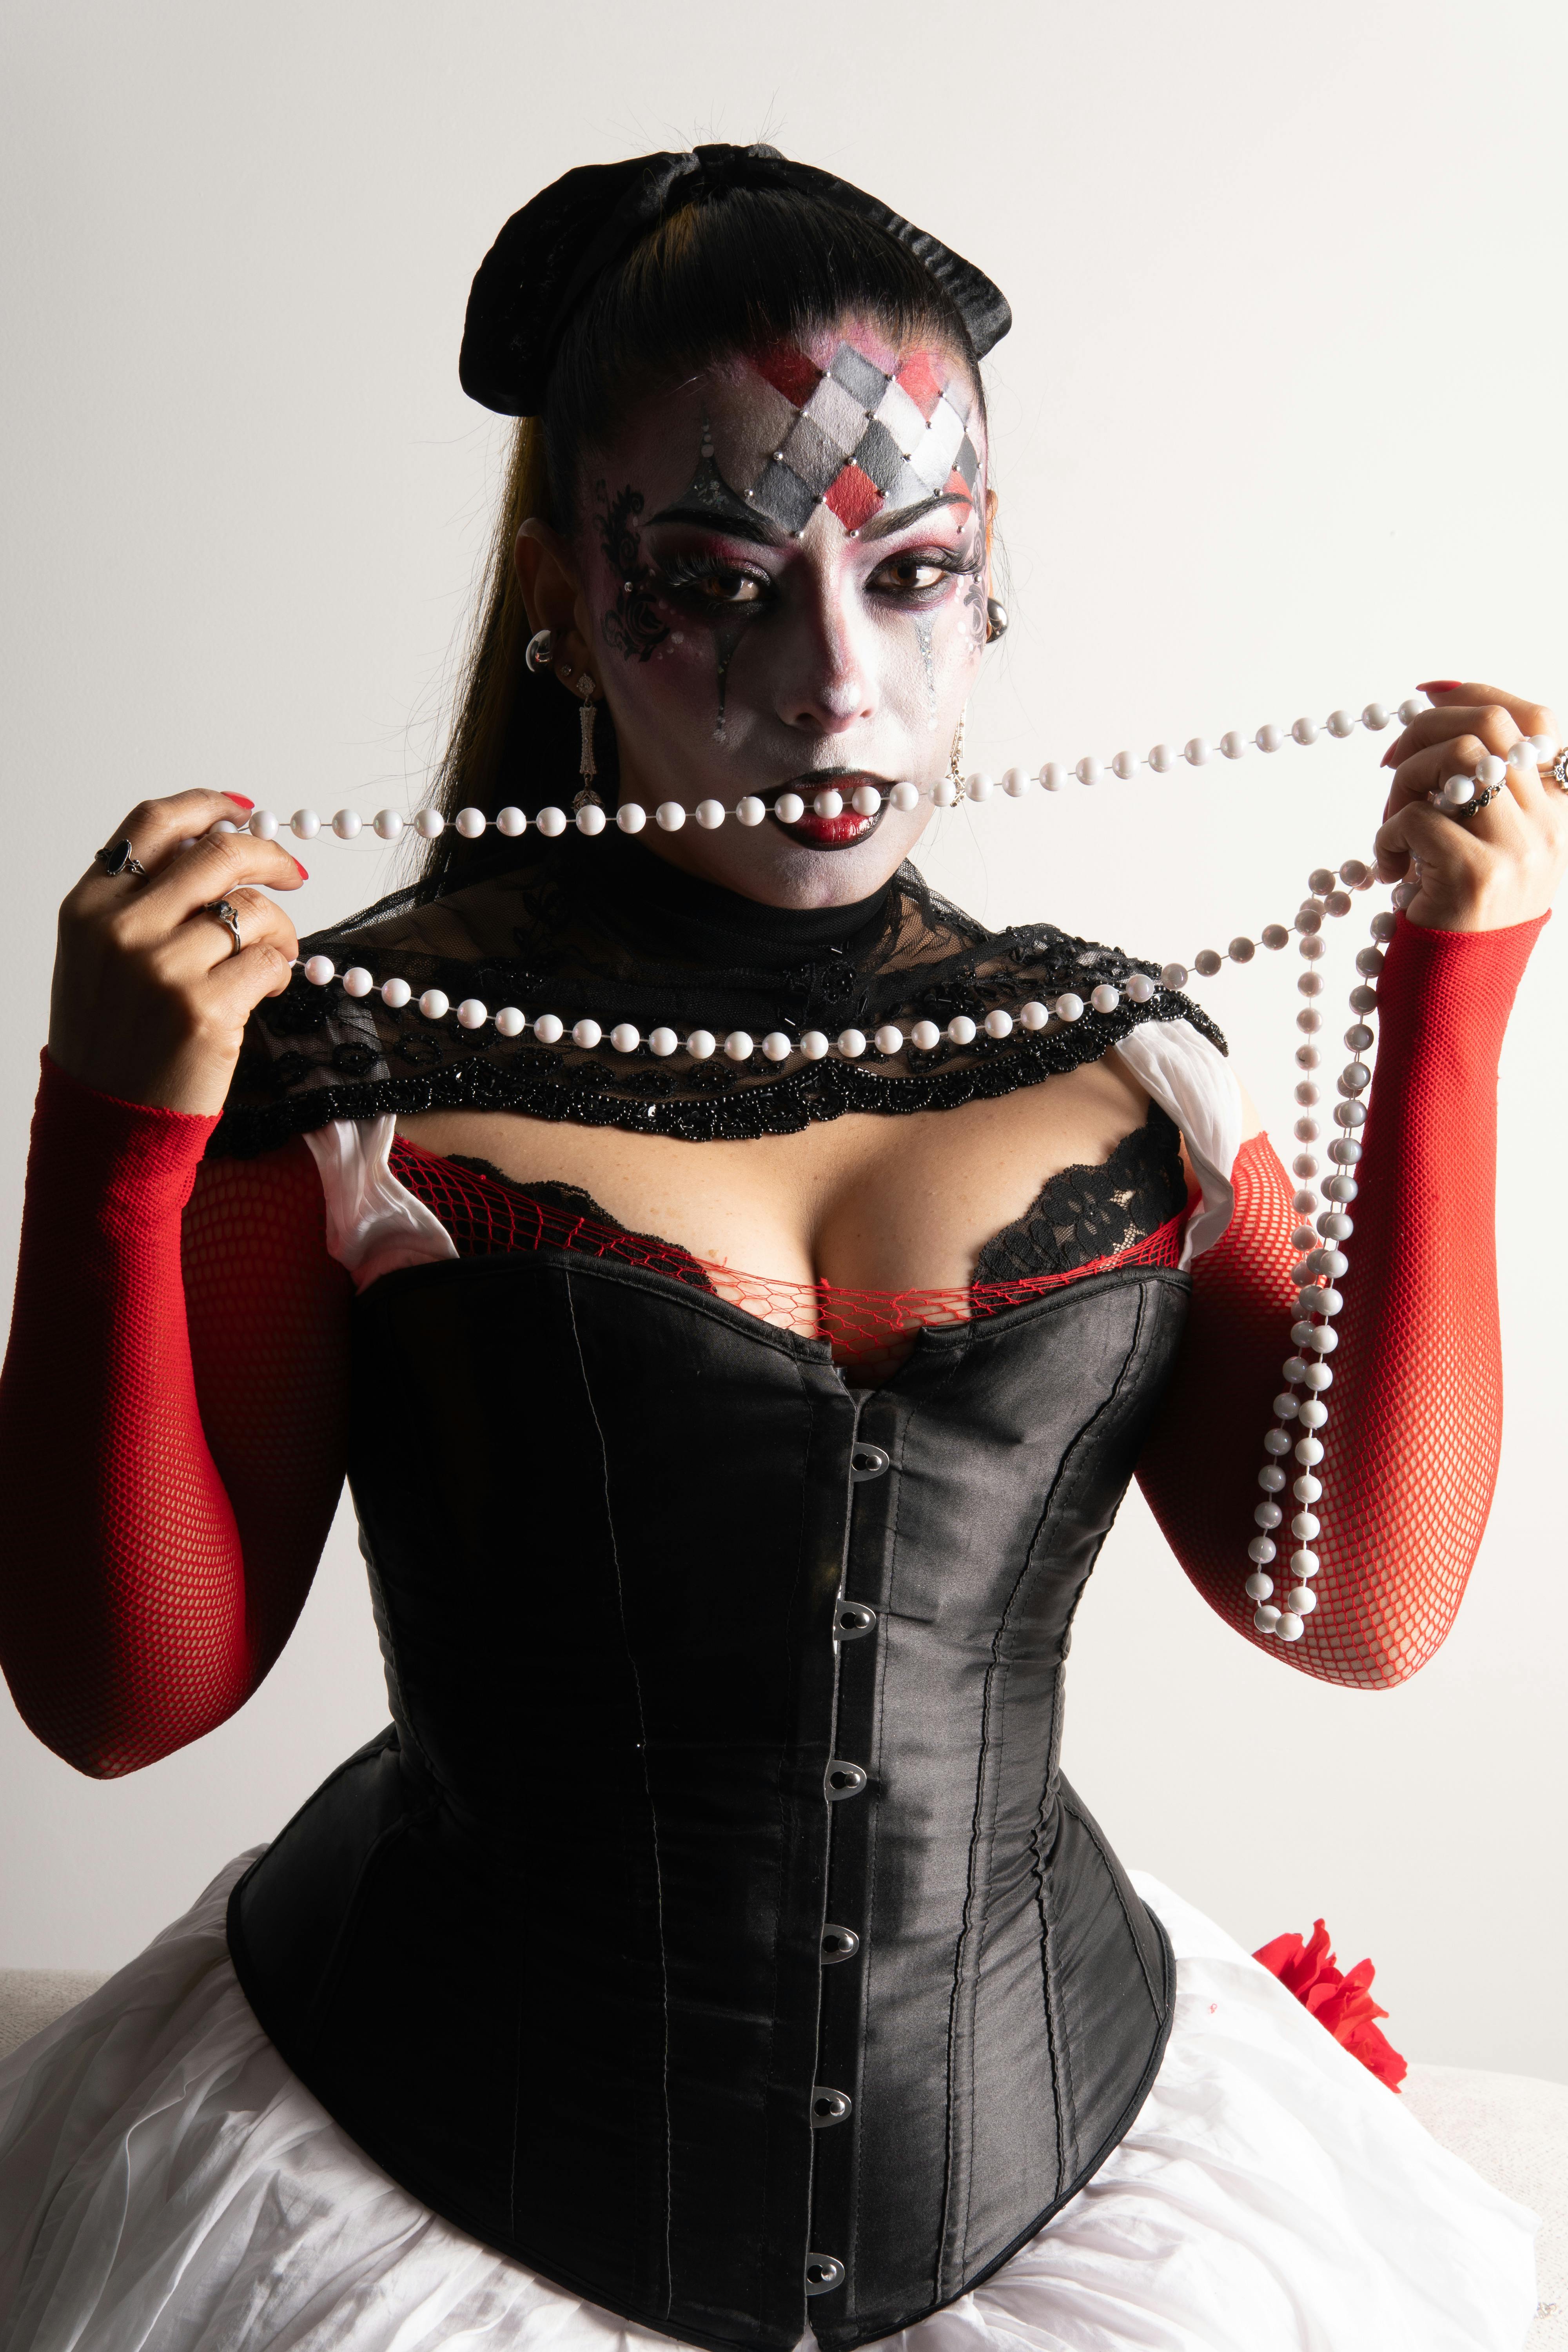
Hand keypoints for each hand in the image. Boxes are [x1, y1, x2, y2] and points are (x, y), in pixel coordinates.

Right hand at [49, 792, 307, 1114]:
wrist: (107, 1117)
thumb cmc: (111, 1036)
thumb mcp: (99, 955)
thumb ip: (143, 901)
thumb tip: (216, 849)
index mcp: (89, 906)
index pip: (154, 825)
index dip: (208, 807)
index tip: (245, 812)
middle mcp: (122, 929)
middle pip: (217, 855)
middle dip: (269, 856)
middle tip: (294, 873)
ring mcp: (163, 969)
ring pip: (253, 911)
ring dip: (279, 928)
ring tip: (273, 953)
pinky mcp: (205, 1009)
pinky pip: (269, 961)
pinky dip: (280, 968)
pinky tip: (267, 985)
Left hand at [1373, 682, 1565, 930]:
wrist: (1455, 1004)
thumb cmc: (1460, 923)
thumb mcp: (1487, 848)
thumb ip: (1480, 793)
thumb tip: (1438, 711)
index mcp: (1558, 814)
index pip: (1537, 722)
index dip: (1478, 695)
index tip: (1425, 696)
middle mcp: (1549, 826)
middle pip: (1490, 727)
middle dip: (1426, 732)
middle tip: (1390, 766)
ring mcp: (1518, 849)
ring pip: (1455, 759)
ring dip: (1404, 784)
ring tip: (1392, 827)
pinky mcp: (1475, 875)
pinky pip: (1417, 817)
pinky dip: (1386, 836)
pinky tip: (1388, 869)